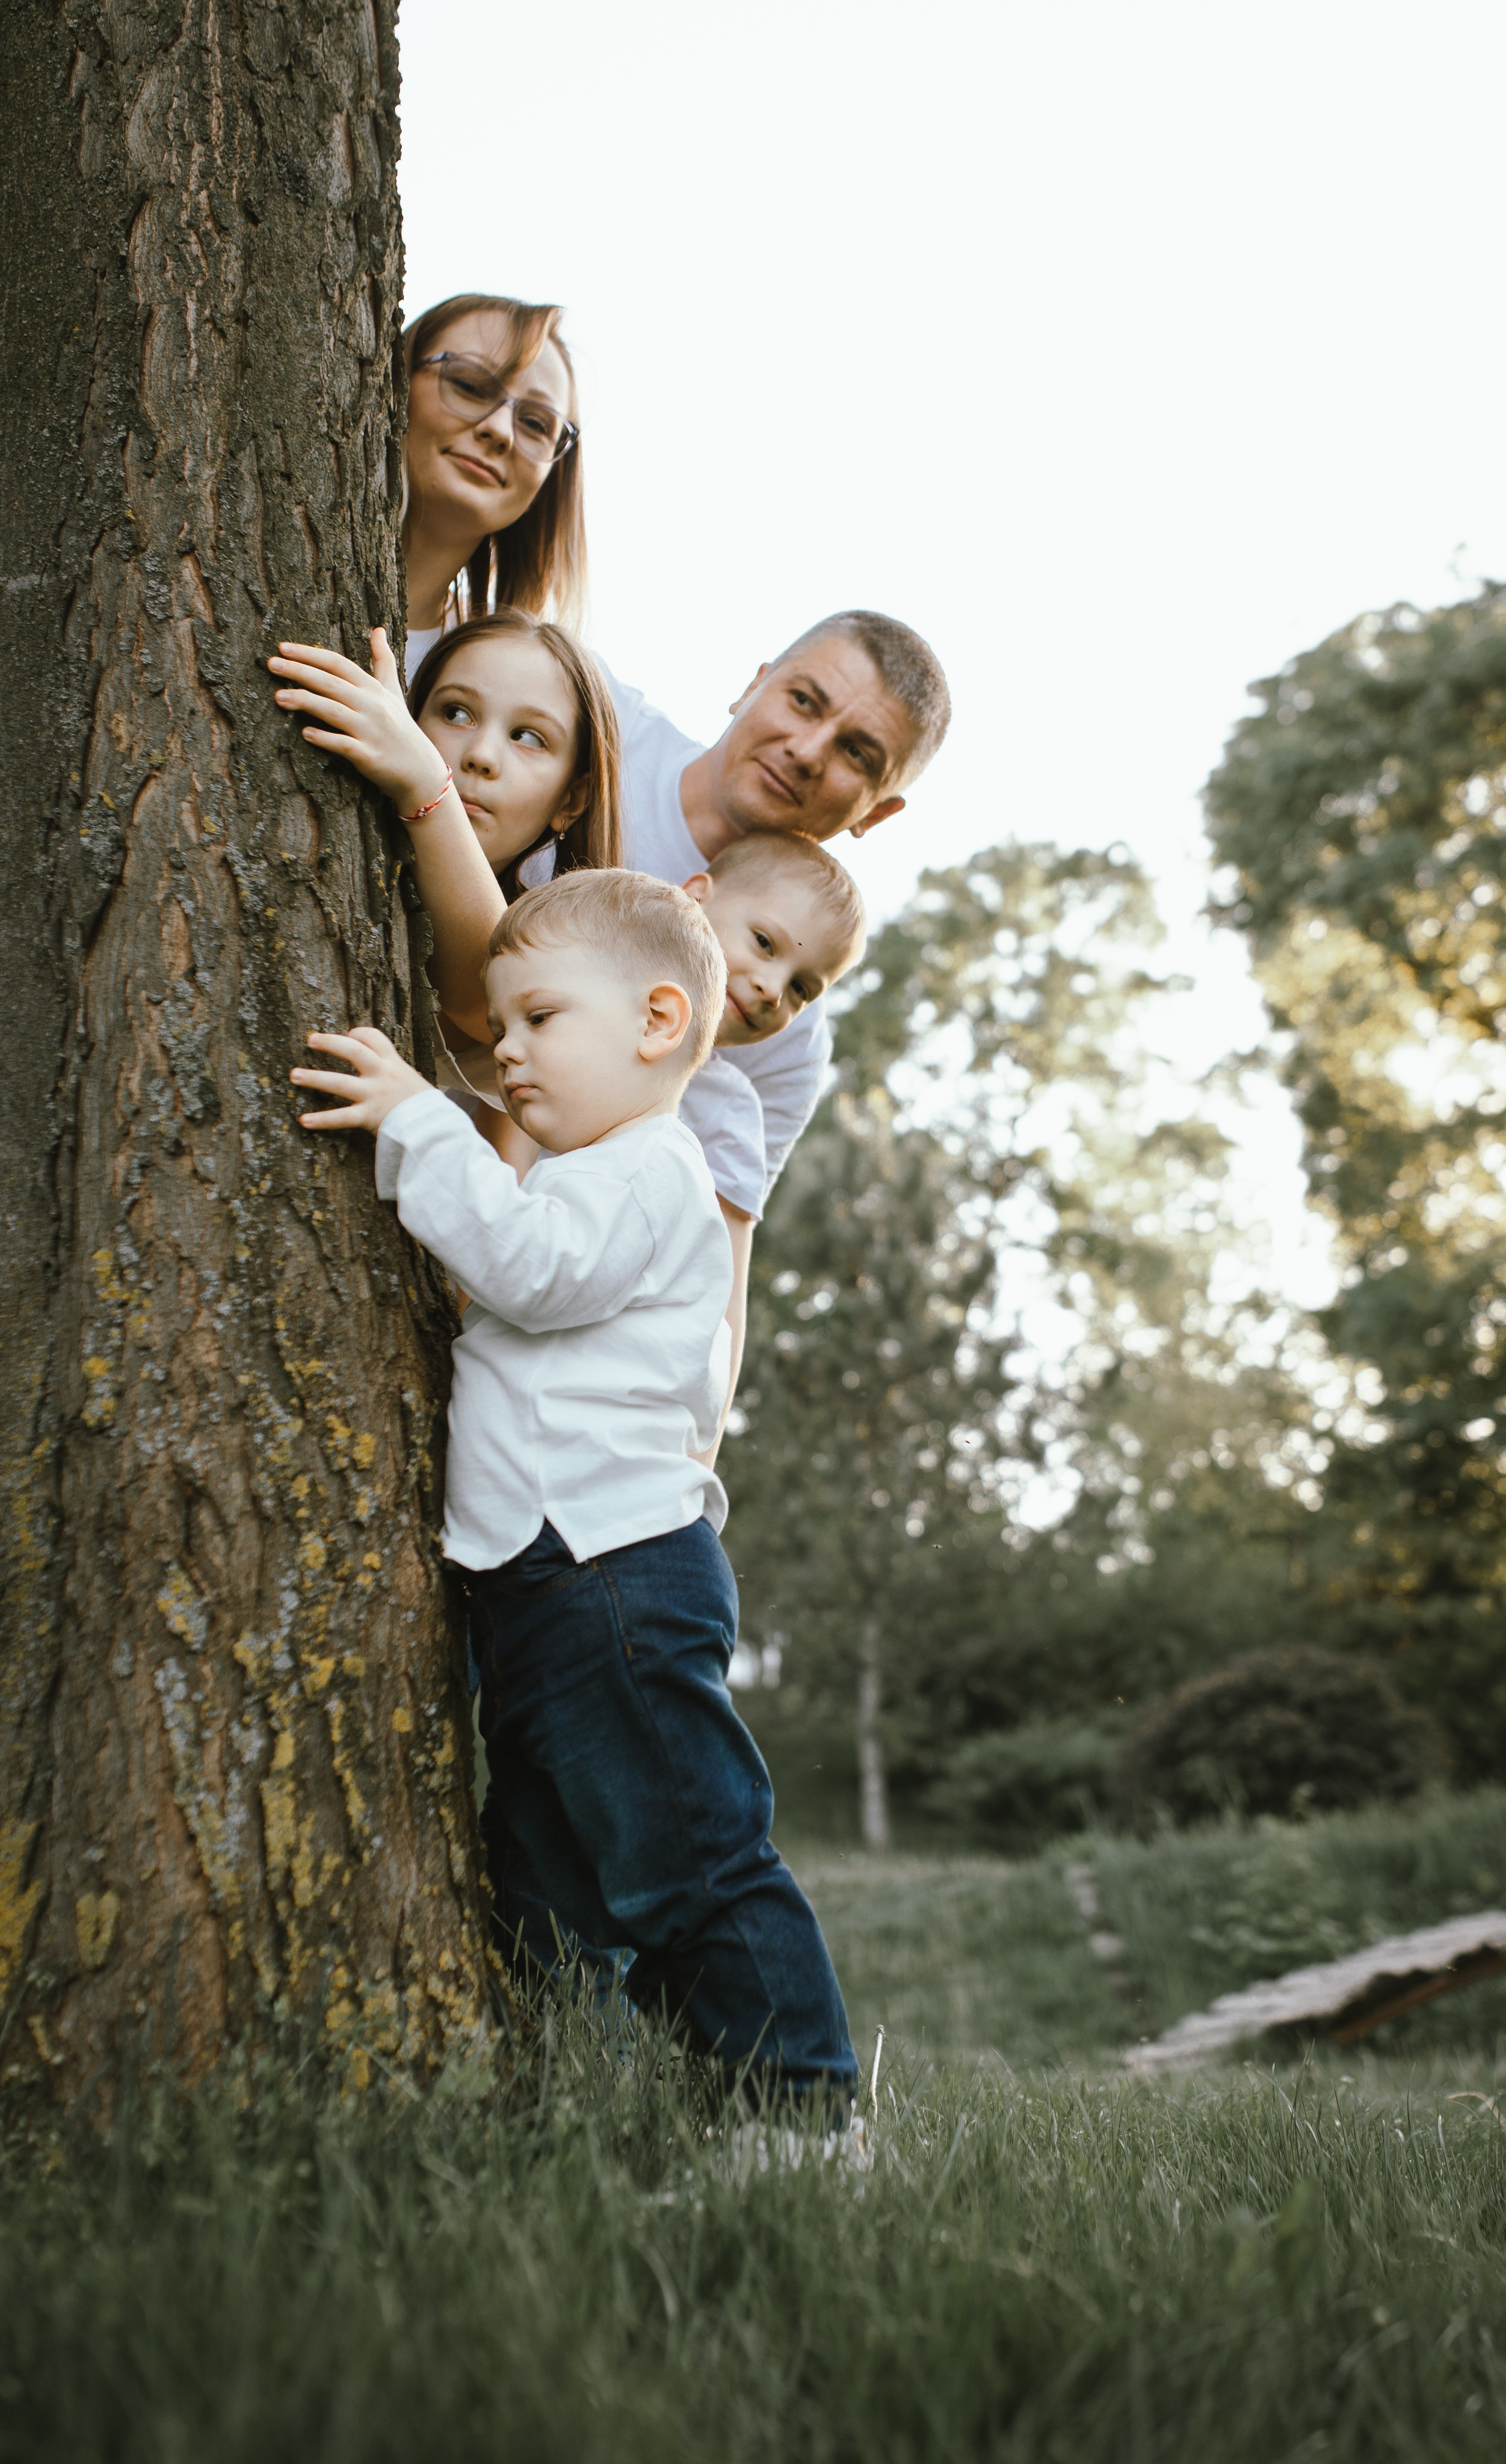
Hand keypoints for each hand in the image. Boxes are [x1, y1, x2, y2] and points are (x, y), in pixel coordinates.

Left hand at [269, 628, 449, 812]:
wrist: (420, 769)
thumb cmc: (400, 727)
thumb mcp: (393, 691)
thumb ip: (383, 660)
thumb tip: (378, 629)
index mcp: (373, 689)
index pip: (339, 664)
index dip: (311, 654)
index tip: (284, 647)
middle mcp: (372, 706)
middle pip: (332, 683)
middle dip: (300, 672)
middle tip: (272, 664)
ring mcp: (371, 731)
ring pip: (334, 711)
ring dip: (305, 702)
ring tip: (278, 697)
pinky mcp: (369, 756)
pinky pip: (343, 745)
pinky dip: (325, 738)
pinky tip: (305, 733)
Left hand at [291, 1027, 429, 1135]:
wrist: (438, 1129)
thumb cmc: (426, 1109)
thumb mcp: (413, 1083)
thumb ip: (395, 1076)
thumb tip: (382, 1073)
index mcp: (393, 1064)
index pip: (374, 1038)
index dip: (357, 1034)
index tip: (346, 1035)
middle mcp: (382, 1075)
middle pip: (353, 1051)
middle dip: (330, 1043)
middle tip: (311, 1041)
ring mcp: (374, 1095)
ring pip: (340, 1082)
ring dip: (315, 1078)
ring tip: (294, 1075)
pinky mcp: (369, 1117)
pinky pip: (341, 1117)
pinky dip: (322, 1119)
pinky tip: (304, 1120)